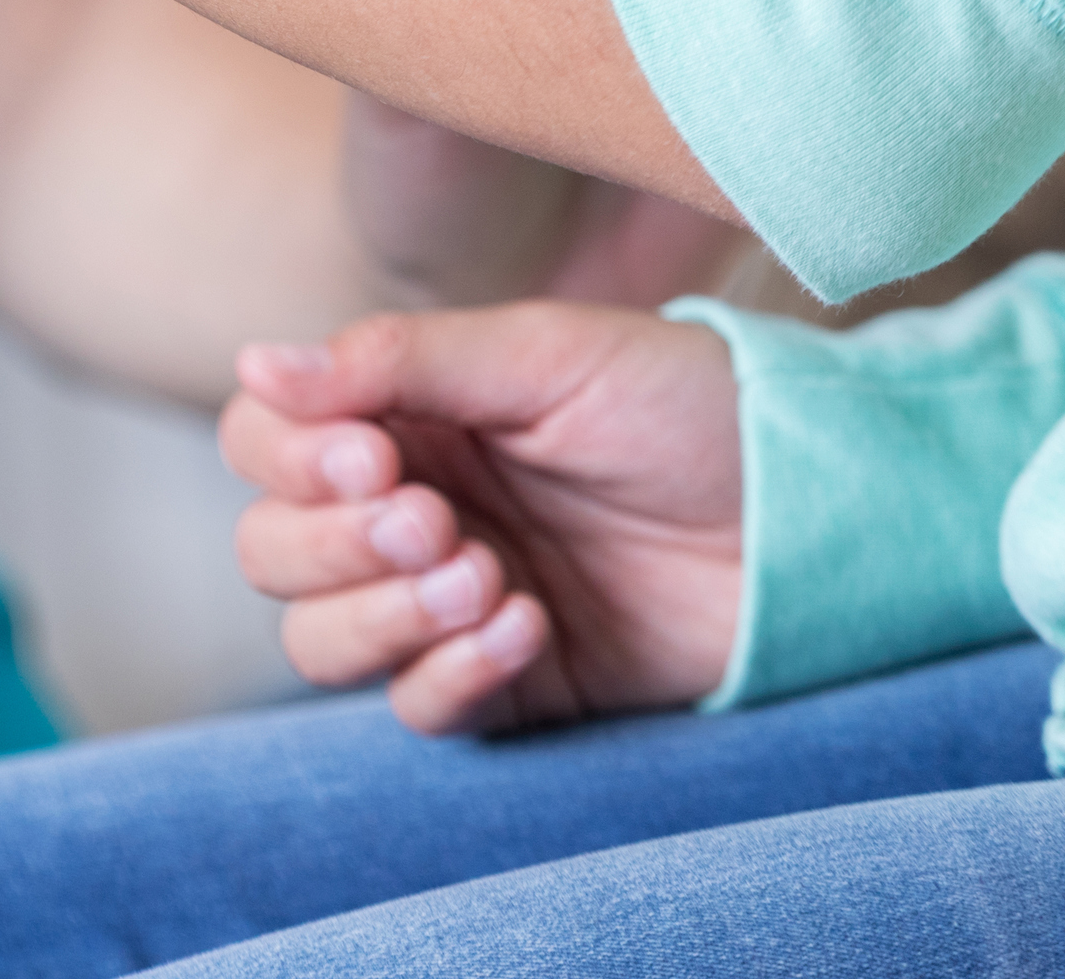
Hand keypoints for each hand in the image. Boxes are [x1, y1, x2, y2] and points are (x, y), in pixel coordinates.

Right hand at [220, 304, 743, 733]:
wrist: (808, 506)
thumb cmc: (681, 405)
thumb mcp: (541, 355)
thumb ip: (397, 359)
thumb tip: (256, 359)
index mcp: (399, 419)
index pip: (264, 446)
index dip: (288, 460)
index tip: (367, 455)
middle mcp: (406, 512)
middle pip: (271, 553)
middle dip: (336, 545)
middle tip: (435, 521)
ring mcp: (448, 604)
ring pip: (321, 642)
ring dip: (384, 614)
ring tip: (485, 574)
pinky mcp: (509, 684)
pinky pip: (419, 710)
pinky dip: (451, 675)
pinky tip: (528, 624)